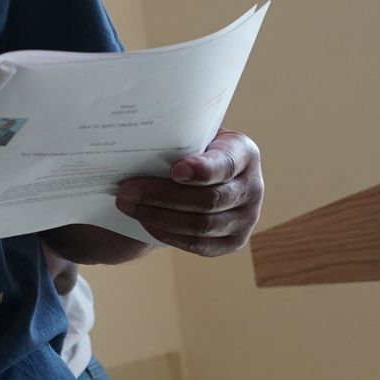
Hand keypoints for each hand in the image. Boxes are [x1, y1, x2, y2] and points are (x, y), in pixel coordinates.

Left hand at [116, 129, 263, 256]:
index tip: (174, 170)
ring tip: (127, 205)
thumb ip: (179, 136)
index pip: (226, 164)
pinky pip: (198, 244)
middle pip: (208, 199)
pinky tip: (144, 222)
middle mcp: (252, 187)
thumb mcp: (192, 134)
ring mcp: (246, 219)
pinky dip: (168, 234)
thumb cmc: (191, 148)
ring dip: (158, 217)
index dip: (202, 170)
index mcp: (244, 154)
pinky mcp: (233, 242)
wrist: (203, 175)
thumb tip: (137, 137)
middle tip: (127, 190)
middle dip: (163, 196)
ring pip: (201, 226)